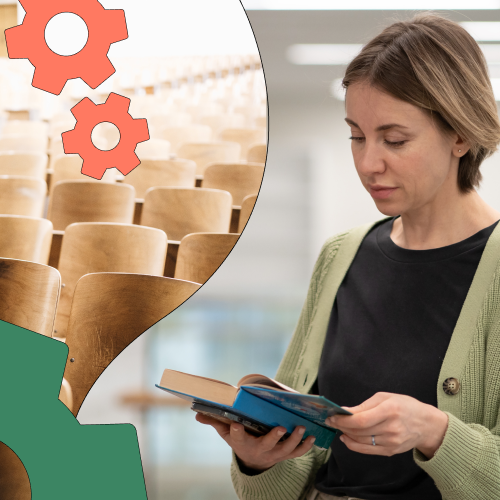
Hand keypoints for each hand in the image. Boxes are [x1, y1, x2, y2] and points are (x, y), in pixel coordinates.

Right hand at [195, 412, 316, 471]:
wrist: (254, 460)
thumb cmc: (240, 440)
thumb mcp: (226, 433)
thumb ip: (214, 422)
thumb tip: (196, 414)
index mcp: (242, 443)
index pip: (237, 437)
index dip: (236, 431)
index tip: (235, 425)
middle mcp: (259, 450)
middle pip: (267, 445)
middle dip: (274, 437)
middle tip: (282, 427)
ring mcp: (274, 454)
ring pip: (286, 450)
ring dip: (295, 440)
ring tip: (301, 428)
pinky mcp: (286, 455)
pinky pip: (297, 453)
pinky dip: (306, 447)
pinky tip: (312, 437)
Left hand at [325, 392, 447, 458]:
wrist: (427, 425)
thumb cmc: (405, 406)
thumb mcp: (386, 397)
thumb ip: (364, 405)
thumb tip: (345, 411)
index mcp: (389, 410)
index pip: (360, 420)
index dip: (343, 420)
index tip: (332, 416)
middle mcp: (390, 428)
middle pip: (358, 431)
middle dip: (341, 426)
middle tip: (330, 420)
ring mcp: (391, 442)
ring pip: (361, 441)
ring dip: (345, 434)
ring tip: (337, 427)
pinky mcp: (391, 451)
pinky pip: (367, 450)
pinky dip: (353, 445)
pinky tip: (346, 438)